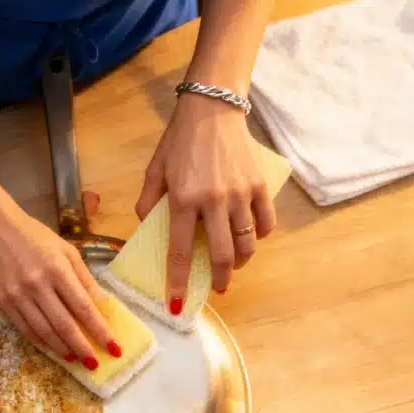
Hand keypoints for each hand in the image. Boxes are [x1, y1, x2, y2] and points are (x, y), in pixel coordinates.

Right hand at [0, 191, 116, 368]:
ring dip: (63, 349)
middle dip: (83, 347)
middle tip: (96, 363)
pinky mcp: (3, 303)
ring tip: (77, 359)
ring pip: (44, 332)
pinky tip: (54, 348)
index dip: (100, 330)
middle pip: (64, 325)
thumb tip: (103, 305)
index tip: (114, 347)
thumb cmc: (34, 236)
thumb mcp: (66, 250)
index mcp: (57, 269)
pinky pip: (26, 329)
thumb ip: (84, 278)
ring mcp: (18, 296)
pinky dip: (42, 342)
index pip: (84, 307)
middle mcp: (37, 285)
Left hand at [136, 94, 276, 300]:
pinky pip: (265, 222)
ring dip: (240, 262)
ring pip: (246, 244)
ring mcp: (239, 194)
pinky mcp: (258, 185)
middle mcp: (213, 201)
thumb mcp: (155, 170)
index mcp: (182, 199)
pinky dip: (259, 236)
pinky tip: (250, 238)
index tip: (176, 303)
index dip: (177, 281)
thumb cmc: (179, 140)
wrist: (213, 109)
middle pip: (220, 255)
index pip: (179, 251)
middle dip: (218, 278)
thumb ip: (148, 201)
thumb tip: (150, 228)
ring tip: (232, 265)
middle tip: (216, 287)